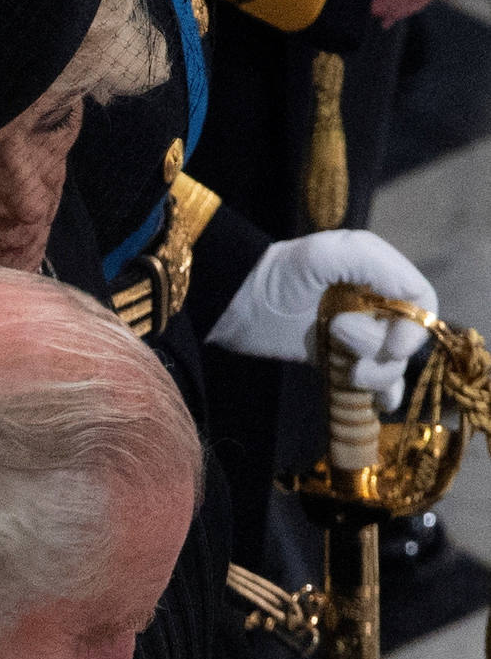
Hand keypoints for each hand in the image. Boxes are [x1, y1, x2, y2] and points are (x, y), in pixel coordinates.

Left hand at [205, 229, 436, 409]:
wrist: (237, 304)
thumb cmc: (280, 273)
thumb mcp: (327, 254)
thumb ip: (375, 265)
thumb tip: (415, 297)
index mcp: (378, 277)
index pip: (422, 304)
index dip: (415, 329)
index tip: (393, 344)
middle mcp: (373, 308)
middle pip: (406, 341)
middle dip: (380, 349)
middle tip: (338, 334)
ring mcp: (355, 338)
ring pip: (390, 367)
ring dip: (375, 376)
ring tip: (343, 369)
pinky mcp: (336, 363)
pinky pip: (372, 387)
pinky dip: (379, 397)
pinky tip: (375, 405)